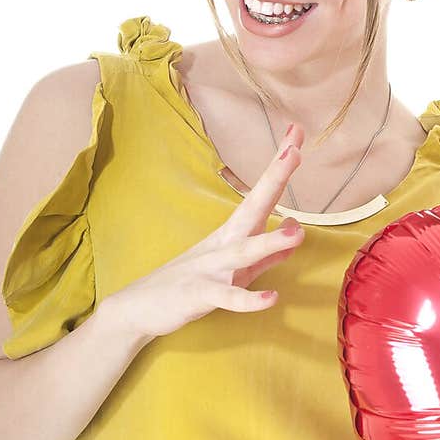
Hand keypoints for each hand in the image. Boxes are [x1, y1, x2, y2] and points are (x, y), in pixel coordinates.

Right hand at [102, 124, 306, 343]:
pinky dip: (248, 299)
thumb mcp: (237, 268)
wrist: (140, 307)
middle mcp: (224, 243)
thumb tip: (296, 227)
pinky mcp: (200, 294)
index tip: (296, 133)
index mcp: (233, 233)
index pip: (261, 194)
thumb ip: (269, 252)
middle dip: (273, 180)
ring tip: (299, 233)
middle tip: (294, 152)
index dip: (278, 167)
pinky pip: (227, 297)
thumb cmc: (192, 284)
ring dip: (270, 242)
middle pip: (253, 207)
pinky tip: (272, 298)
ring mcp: (211, 267)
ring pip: (243, 252)